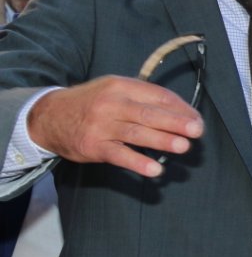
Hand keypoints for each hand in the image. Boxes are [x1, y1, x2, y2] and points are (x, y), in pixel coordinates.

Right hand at [26, 76, 203, 177]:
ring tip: (183, 147)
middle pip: (150, 113)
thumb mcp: (115, 90)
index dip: (180, 108)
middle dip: (176, 122)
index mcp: (122, 86)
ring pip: (137, 133)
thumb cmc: (92, 102)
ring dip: (162, 140)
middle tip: (197, 130)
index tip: (196, 119)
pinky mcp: (94, 146)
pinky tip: (155, 169)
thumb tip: (180, 112)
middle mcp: (112, 103)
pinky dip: (138, 163)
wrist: (49, 116)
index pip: (158, 96)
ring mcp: (102, 125)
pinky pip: (119, 155)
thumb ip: (144, 98)